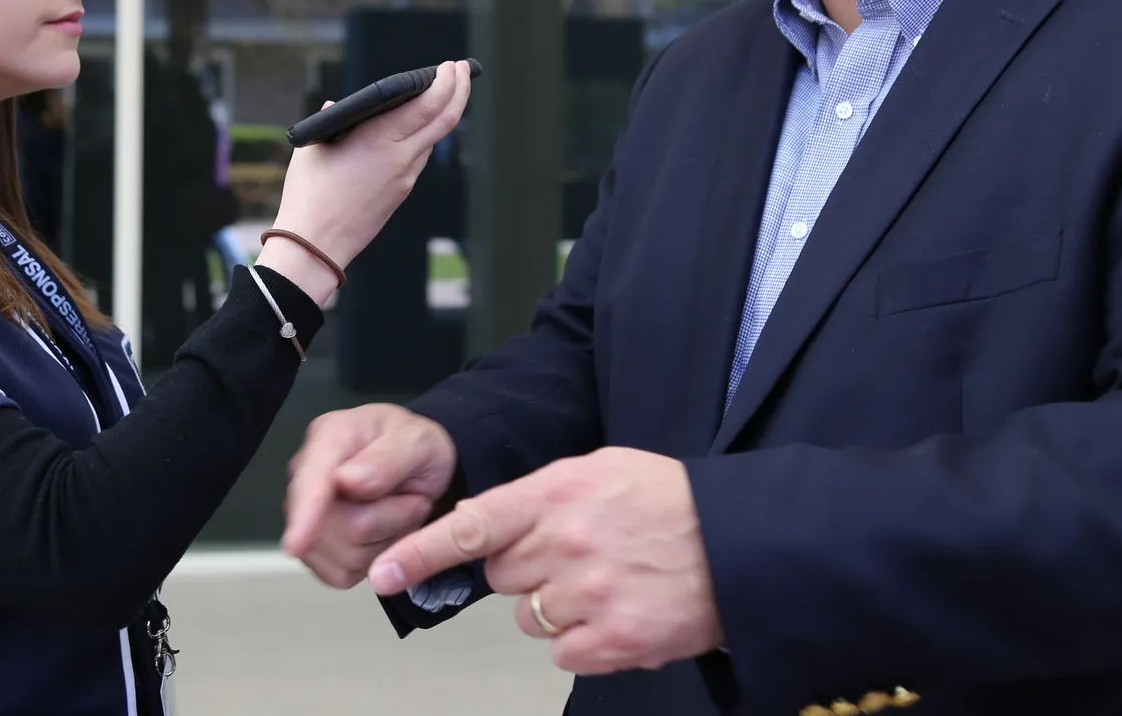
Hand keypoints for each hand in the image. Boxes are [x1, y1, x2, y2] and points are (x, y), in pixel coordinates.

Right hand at [258, 60, 471, 304]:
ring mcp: (405, 178)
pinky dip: (425, 135)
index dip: (446, 83)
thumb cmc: (309, 195)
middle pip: (445, 119)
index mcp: (379, 140)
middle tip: (462, 69)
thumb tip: (335, 106)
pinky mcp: (401, 193)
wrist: (316, 246)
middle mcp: (400, 158)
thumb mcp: (316, 148)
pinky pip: (419, 157)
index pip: (428, 105)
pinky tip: (415, 127)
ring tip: (440, 92)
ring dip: (443, 113)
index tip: (451, 65)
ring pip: (434, 139)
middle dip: (459, 90)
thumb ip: (332, 121)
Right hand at [283, 403, 458, 588]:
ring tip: (394, 508)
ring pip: (347, 556)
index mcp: (330, 437)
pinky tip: (379, 530)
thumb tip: (347, 480)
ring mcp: (305, 515)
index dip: (306, 513)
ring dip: (386, 539)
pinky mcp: (315, 550)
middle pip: (344, 527)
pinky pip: (343, 574)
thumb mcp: (419, 441)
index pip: (312, 481)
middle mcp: (308, 475)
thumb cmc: (412, 447)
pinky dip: (374, 559)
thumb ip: (387, 458)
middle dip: (391, 518)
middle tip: (409, 495)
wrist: (414, 465)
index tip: (297, 543)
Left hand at [368, 448, 724, 674]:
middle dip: (526, 569)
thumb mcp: (601, 469)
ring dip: (556, 606)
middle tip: (574, 554)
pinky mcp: (613, 641)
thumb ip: (539, 494)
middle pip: (501, 575)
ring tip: (605, 580)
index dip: (421, 551)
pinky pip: (562, 652)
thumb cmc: (668, 501)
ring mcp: (589, 595)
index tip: (384, 573)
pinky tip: (617, 611)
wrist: (738, 543)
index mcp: (559, 492)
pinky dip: (584, 640)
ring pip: (529, 616)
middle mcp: (566, 543)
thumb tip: (483, 523)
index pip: (473, 524)